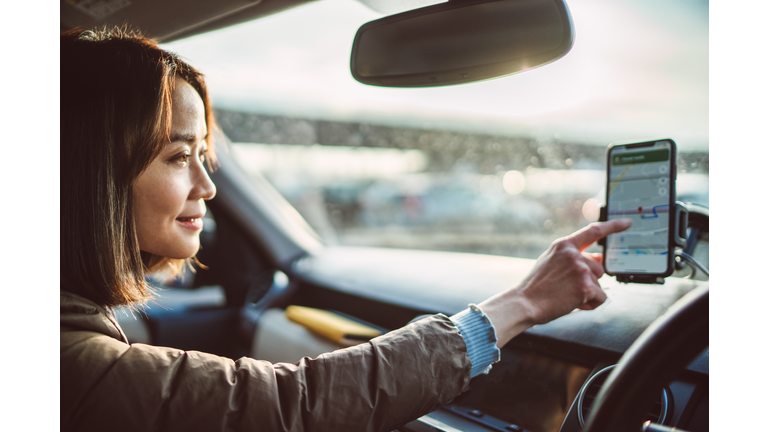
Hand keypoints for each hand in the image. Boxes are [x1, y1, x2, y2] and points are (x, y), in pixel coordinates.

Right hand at [479, 218, 631, 346]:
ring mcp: (580, 269)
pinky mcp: (585, 286)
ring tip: (567, 295)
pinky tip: (573, 303)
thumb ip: (574, 257)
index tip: (626, 223)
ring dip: (588, 293)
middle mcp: (573, 254)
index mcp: (563, 246)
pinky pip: (600, 297)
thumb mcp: (551, 263)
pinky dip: (591, 304)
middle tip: (568, 288)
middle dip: (589, 280)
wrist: (524, 303)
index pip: (593, 231)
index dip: (612, 226)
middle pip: (599, 267)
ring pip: (599, 283)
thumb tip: (599, 258)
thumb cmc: (536, 286)